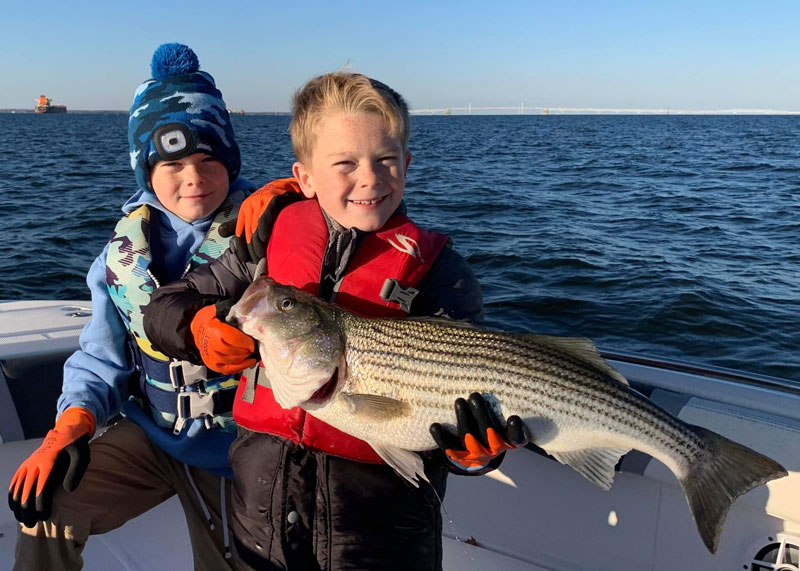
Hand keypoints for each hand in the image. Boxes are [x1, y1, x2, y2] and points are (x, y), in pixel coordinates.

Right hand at [8, 407, 93, 526]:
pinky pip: (14, 482)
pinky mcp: (24, 465)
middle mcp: (34, 464)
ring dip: (18, 506)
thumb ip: (75, 472)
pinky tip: (15, 507)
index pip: (41, 489)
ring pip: (17, 489)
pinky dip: (12, 496)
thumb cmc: (76, 446)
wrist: (65, 431)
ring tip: (23, 520)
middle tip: (32, 524)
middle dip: (27, 510)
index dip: (41, 506)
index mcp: (49, 462)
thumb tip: (68, 491)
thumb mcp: (82, 455)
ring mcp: (27, 465)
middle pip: (26, 492)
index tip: (44, 517)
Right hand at [191, 304, 256, 373]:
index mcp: (214, 328)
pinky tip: (248, 362)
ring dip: (243, 359)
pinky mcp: (210, 363)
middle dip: (245, 351)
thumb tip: (250, 313)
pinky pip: (226, 369)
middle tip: (253, 348)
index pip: (233, 339)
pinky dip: (239, 367)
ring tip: (251, 354)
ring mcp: (209, 355)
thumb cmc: (213, 317)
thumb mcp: (222, 309)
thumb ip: (235, 312)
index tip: (253, 343)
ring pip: (230, 362)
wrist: (199, 326)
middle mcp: (210, 343)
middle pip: (232, 352)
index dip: (245, 342)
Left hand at [219, 178, 303, 264]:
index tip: (244, 259)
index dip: (241, 247)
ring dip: (258, 243)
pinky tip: (264, 239)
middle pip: (248, 232)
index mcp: (244, 209)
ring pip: (256, 227)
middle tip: (256, 261)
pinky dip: (264, 228)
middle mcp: (250, 205)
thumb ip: (237, 224)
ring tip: (262, 256)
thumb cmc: (269, 203)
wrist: (287, 186)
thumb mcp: (252, 212)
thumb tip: (220, 233)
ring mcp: (261, 201)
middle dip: (252, 248)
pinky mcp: (273, 199)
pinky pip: (266, 216)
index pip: (240, 232)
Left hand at [430, 393, 529, 469]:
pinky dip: (441, 437)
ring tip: (459, 401)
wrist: (477, 450)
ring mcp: (475, 453)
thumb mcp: (503, 414)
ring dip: (463, 419)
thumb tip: (509, 359)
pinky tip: (435, 425)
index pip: (516, 438)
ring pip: (468, 438)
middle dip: (480, 415)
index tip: (513, 417)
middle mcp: (493, 448)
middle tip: (474, 395)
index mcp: (508, 440)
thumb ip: (504, 398)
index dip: (515, 430)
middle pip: (488, 434)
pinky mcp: (458, 455)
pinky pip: (449, 448)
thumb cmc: (493, 421)